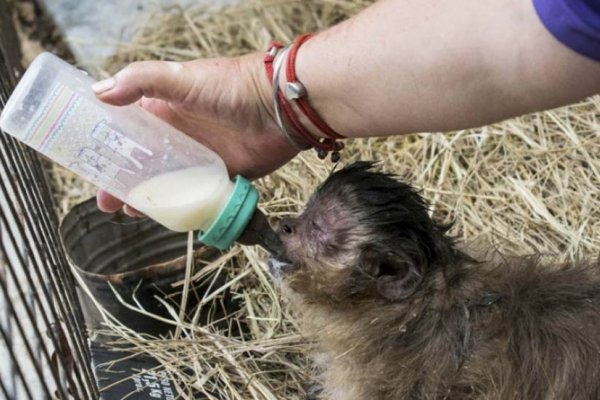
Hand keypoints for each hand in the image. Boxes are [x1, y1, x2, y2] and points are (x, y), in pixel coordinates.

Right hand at [93, 53, 297, 213]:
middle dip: (123, 182)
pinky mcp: (222, 174)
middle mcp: (181, 134)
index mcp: (165, 110)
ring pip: (167, 182)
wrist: (280, 108)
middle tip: (106, 202)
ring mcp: (201, 156)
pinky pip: (196, 195)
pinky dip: (182, 206)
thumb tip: (98, 92)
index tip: (90, 167)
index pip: (128, 131)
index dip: (109, 149)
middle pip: (143, 162)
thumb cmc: (232, 87)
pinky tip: (168, 218)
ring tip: (131, 211)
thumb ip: (141, 80)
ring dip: (148, 197)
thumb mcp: (181, 77)